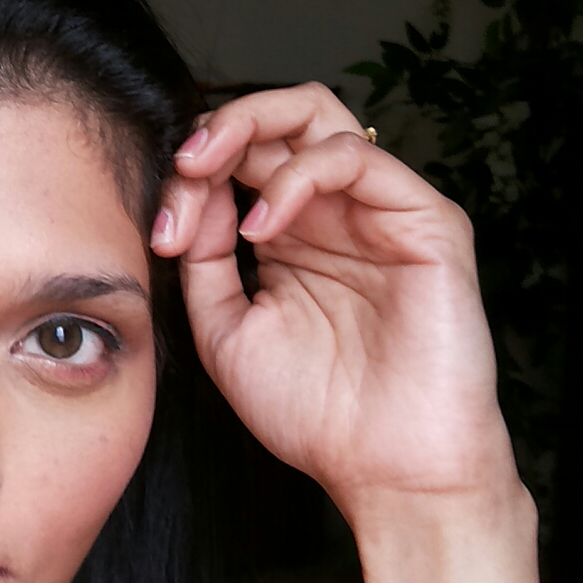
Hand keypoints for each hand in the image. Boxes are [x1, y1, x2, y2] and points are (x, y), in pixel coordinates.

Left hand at [151, 83, 518, 524]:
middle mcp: (334, 213)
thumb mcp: (225, 331)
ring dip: (247, 129)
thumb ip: (202, 262)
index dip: (189, 177)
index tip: (157, 228)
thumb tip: (187, 197)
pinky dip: (295, 176)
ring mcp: (379, 211)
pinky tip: (259, 225)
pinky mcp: (425, 219)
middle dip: (217, 127)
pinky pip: (357, 156)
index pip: (239, 162)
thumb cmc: (313, 412)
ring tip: (203, 175)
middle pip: (278, 119)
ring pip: (317, 114)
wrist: (381, 467)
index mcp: (290, 236)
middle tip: (180, 162)